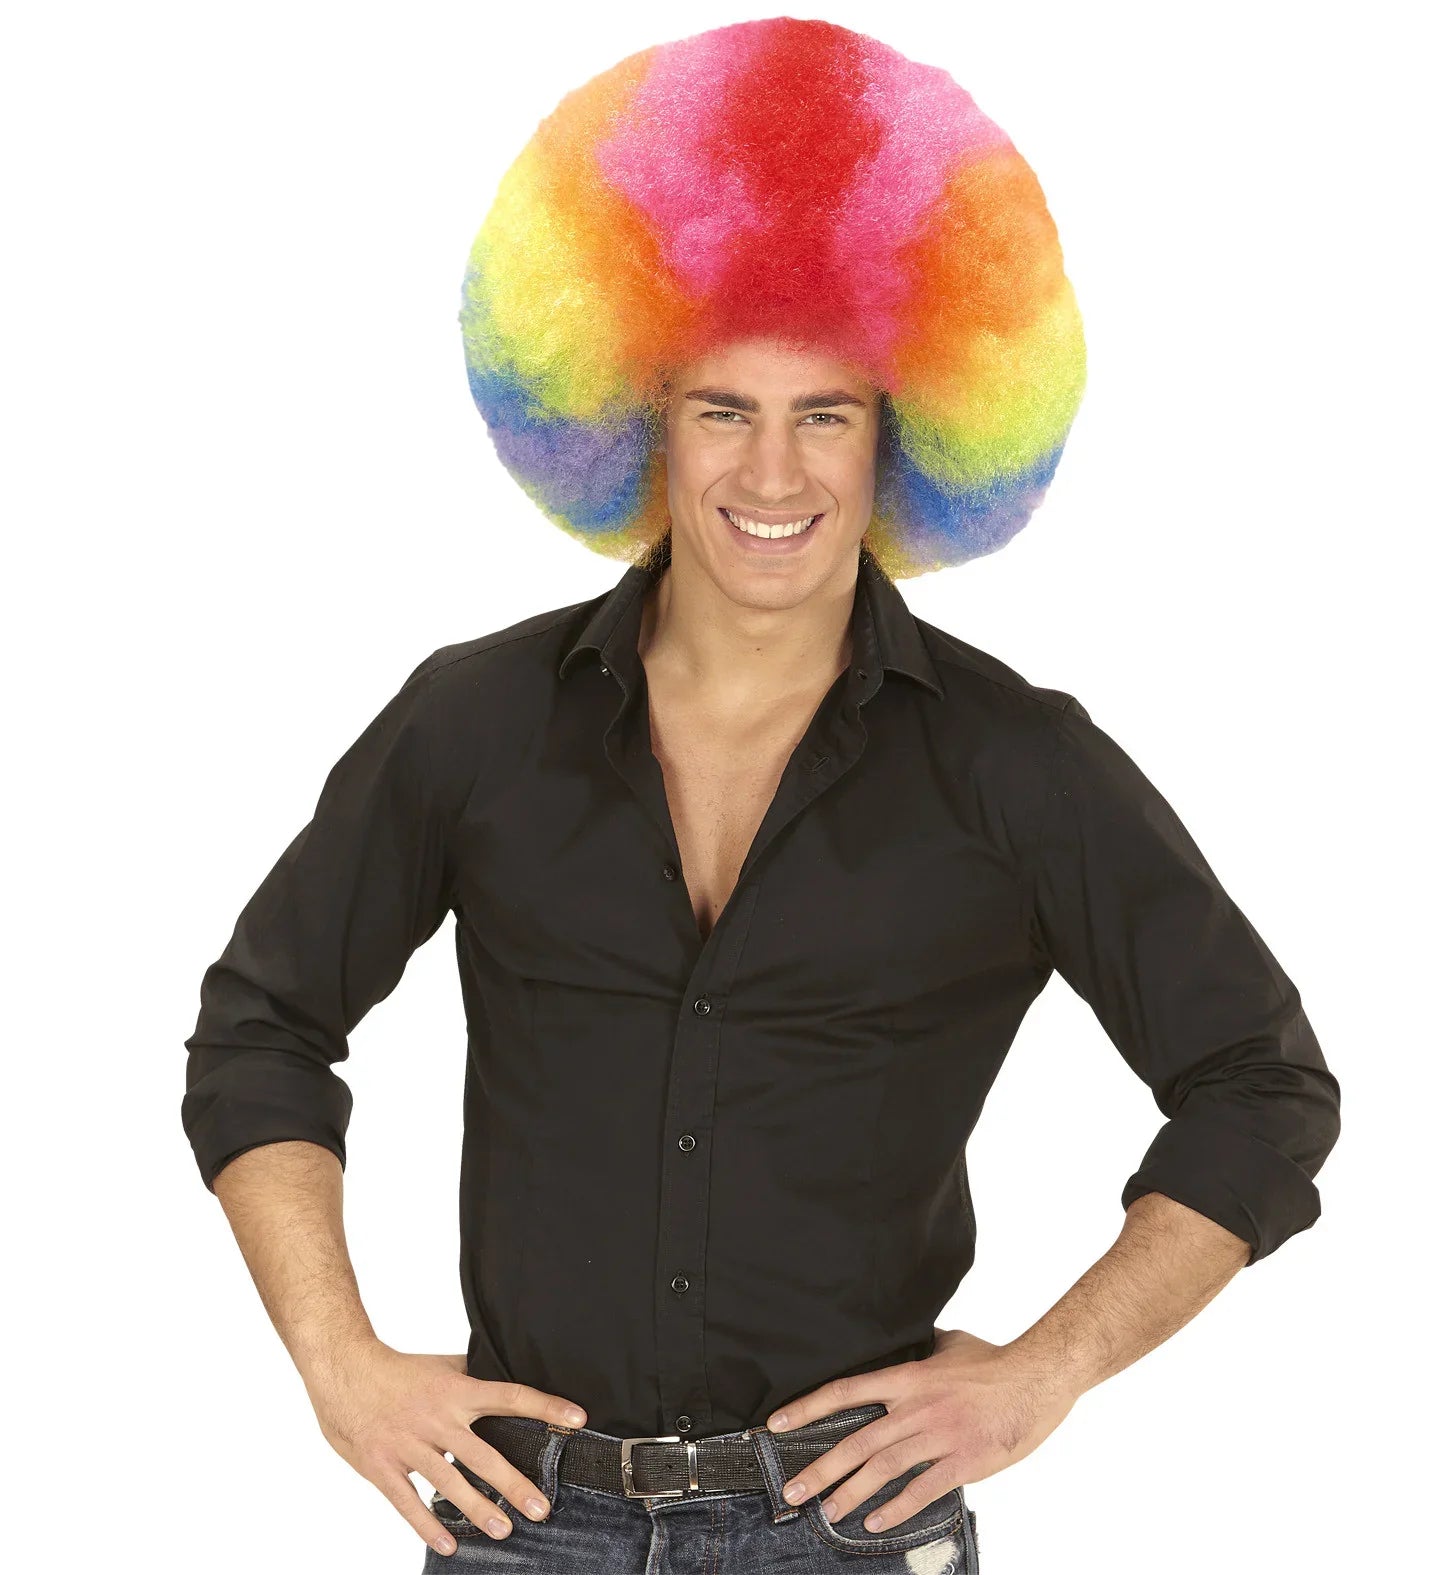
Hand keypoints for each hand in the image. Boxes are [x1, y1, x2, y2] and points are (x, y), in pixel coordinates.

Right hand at [300, 1339, 587, 1556]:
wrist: (345, 1370)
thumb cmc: (398, 1370)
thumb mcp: (441, 1367)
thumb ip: (473, 1378)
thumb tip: (508, 1379)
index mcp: (457, 1391)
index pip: (511, 1396)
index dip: (546, 1408)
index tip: (578, 1419)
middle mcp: (439, 1420)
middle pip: (485, 1455)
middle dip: (515, 1485)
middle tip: (542, 1508)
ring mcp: (410, 1445)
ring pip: (451, 1483)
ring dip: (480, 1510)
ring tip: (505, 1531)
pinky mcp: (383, 1466)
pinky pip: (409, 1502)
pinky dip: (429, 1525)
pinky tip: (450, 1544)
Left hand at [760, 1326, 1079, 1535]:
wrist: (1037, 1378)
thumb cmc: (995, 1362)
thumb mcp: (949, 1344)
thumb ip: (921, 1347)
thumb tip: (905, 1338)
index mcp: (908, 1377)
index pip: (846, 1390)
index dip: (808, 1407)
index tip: (778, 1424)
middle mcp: (916, 1407)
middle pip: (857, 1440)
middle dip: (820, 1468)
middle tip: (792, 1490)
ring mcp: (939, 1436)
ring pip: (883, 1469)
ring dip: (850, 1493)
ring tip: (827, 1512)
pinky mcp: (963, 1461)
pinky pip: (922, 1490)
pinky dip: (895, 1509)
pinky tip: (875, 1522)